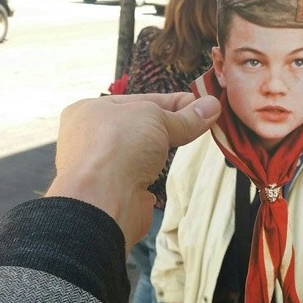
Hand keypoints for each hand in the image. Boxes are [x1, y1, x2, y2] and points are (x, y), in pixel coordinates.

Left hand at [46, 93, 220, 250]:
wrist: (103, 201)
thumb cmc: (119, 146)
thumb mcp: (156, 119)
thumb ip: (184, 117)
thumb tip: (212, 106)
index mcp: (91, 110)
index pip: (141, 101)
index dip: (174, 102)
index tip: (203, 104)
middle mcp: (90, 138)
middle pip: (139, 126)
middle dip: (169, 125)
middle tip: (203, 122)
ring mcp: (101, 168)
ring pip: (138, 153)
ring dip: (160, 151)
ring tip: (188, 143)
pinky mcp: (114, 193)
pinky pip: (137, 178)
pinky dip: (151, 176)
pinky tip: (163, 174)